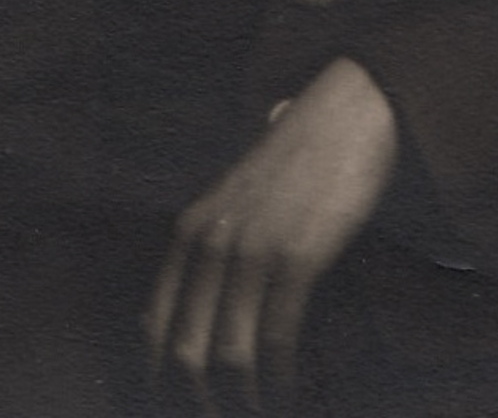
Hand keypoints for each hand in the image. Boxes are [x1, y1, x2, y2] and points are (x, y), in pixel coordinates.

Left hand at [146, 57, 397, 412]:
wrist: (344, 110)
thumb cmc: (296, 164)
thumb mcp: (233, 202)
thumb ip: (208, 251)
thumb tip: (183, 322)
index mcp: (189, 231)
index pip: (153, 329)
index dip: (163, 382)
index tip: (184, 408)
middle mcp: (210, 240)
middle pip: (185, 352)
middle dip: (201, 403)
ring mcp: (252, 246)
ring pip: (228, 355)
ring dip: (243, 402)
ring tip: (262, 415)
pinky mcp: (297, 253)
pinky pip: (276, 337)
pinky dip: (281, 380)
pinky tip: (289, 395)